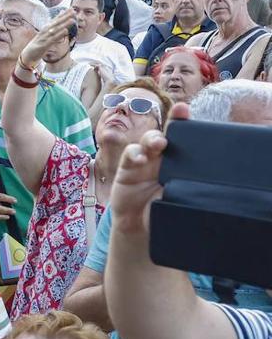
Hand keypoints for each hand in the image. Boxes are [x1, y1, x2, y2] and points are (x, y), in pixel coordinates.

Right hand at [18, 8, 75, 68]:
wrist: (27, 55)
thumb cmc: (37, 45)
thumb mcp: (44, 35)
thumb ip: (51, 28)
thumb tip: (56, 22)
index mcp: (45, 29)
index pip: (55, 20)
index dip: (63, 14)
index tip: (71, 8)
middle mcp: (44, 32)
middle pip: (56, 23)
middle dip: (65, 17)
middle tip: (73, 11)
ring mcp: (44, 38)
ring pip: (55, 30)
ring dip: (64, 24)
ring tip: (72, 20)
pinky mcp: (44, 46)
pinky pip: (53, 39)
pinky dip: (59, 34)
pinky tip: (65, 31)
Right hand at [110, 102, 189, 232]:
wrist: (141, 229)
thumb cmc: (164, 211)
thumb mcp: (182, 198)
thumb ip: (190, 186)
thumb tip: (212, 183)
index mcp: (179, 162)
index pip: (185, 139)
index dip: (184, 123)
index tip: (186, 110)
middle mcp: (161, 158)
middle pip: (167, 134)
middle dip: (172, 124)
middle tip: (178, 119)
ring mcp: (143, 162)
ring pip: (147, 141)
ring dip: (152, 139)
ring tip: (159, 144)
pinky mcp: (126, 170)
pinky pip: (130, 156)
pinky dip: (134, 154)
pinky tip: (140, 159)